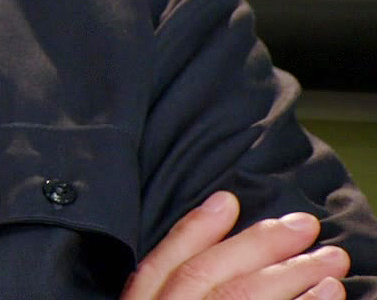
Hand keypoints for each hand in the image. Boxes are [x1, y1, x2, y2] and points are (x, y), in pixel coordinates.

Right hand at [122, 191, 350, 299]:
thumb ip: (169, 283)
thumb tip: (217, 216)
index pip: (159, 267)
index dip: (192, 230)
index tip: (227, 200)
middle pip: (205, 278)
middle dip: (256, 246)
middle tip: (304, 226)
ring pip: (238, 298)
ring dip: (292, 275)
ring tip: (331, 259)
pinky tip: (330, 293)